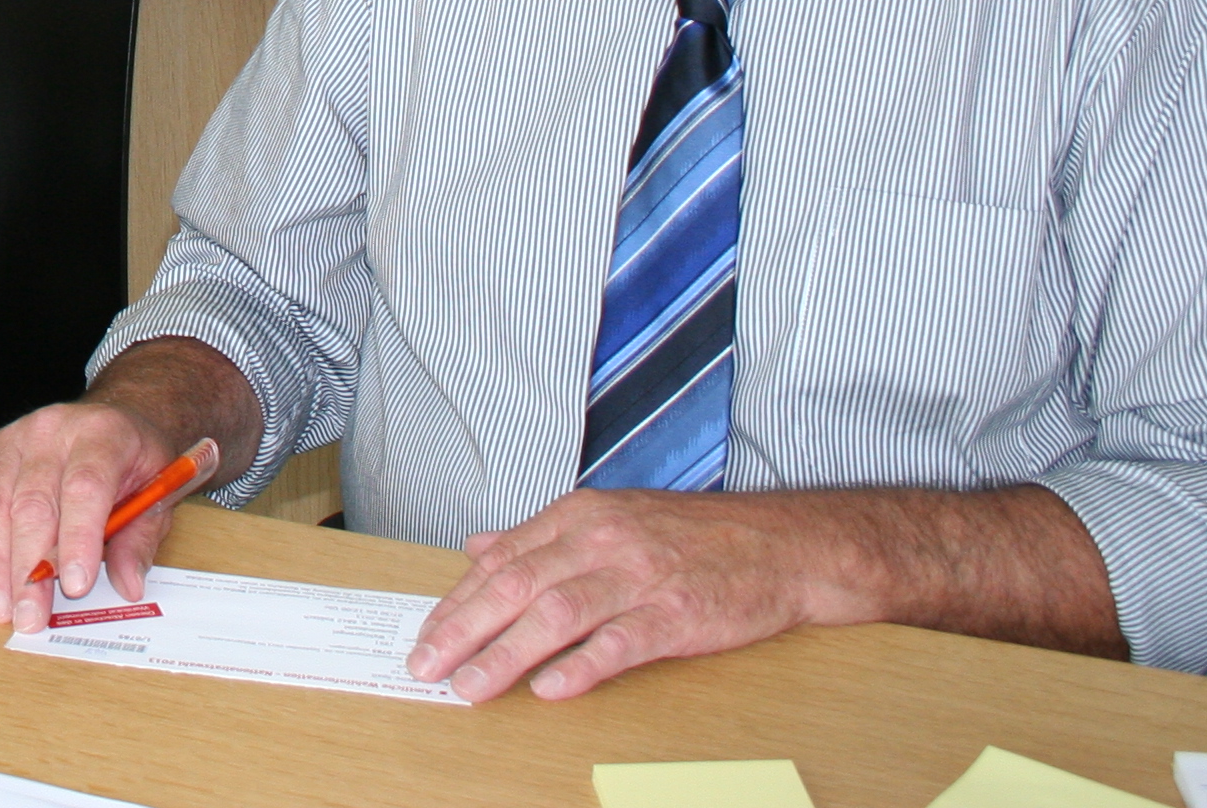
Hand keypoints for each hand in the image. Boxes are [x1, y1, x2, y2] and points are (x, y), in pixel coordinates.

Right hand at [0, 401, 191, 632]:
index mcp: (103, 435)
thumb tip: (127, 586)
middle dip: (29, 567)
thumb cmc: (133, 463)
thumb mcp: (156, 495)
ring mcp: (15, 439)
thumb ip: (139, 541)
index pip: (85, 486)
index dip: (78, 539)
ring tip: (0, 609)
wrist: (110, 421)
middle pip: (33, 502)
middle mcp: (53, 431)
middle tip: (31, 617)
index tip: (75, 587)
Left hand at [407, 488, 848, 701]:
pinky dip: (580, 666)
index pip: (501, 561)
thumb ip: (539, 537)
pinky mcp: (676, 614)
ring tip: (471, 685)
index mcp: (579, 517)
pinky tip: (548, 688)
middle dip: (464, 629)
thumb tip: (478, 548)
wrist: (780, 545)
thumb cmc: (691, 536)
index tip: (426, 636)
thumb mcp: (608, 519)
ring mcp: (639, 577)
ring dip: (506, 654)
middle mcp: (602, 541)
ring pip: (556, 614)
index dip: (458, 602)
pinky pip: (619, 642)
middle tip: (428, 664)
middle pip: (516, 586)